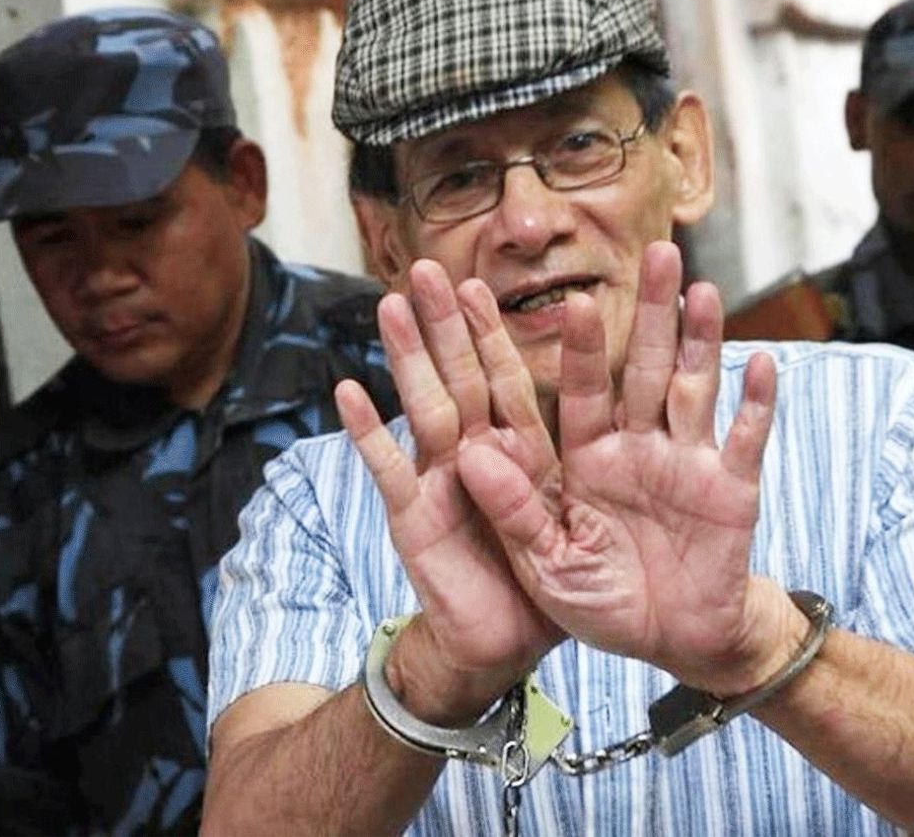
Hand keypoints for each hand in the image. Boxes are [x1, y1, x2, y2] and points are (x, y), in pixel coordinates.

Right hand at [336, 260, 562, 720]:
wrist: (504, 644)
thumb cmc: (541, 581)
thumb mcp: (567, 525)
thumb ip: (555, 479)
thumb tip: (553, 423)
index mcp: (520, 454)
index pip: (505, 381)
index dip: (492, 334)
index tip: (479, 284)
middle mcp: (476, 456)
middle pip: (459, 378)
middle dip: (444, 325)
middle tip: (427, 268)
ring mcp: (439, 482)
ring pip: (423, 407)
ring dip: (407, 358)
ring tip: (389, 305)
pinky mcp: (411, 517)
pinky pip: (388, 470)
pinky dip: (369, 435)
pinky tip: (347, 392)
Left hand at [457, 241, 795, 696]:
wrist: (676, 640)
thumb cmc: (604, 601)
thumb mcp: (547, 566)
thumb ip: (513, 512)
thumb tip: (468, 455)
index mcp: (586, 458)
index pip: (575, 390)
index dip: (571, 347)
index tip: (568, 301)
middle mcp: (637, 445)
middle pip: (641, 367)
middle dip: (647, 313)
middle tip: (655, 252)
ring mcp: (687, 460)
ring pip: (692, 387)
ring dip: (699, 340)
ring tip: (700, 290)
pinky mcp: (732, 487)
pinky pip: (745, 439)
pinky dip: (754, 405)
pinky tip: (760, 363)